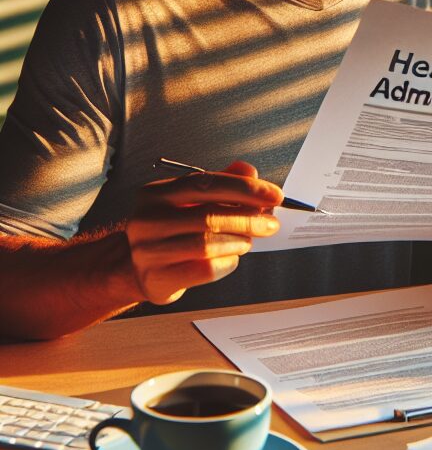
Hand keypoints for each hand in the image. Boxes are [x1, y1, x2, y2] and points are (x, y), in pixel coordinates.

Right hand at [125, 161, 282, 304]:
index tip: (274, 195)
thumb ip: (222, 183)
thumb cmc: (172, 230)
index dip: (245, 188)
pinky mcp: (157, 278)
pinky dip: (227, 263)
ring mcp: (148, 251)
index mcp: (156, 193)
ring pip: (207, 245)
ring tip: (249, 240)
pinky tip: (232, 258)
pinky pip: (204, 270)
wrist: (138, 268)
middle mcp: (147, 220)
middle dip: (248, 219)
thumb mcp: (191, 201)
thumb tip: (249, 171)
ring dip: (239, 241)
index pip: (206, 183)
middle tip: (270, 223)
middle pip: (209, 216)